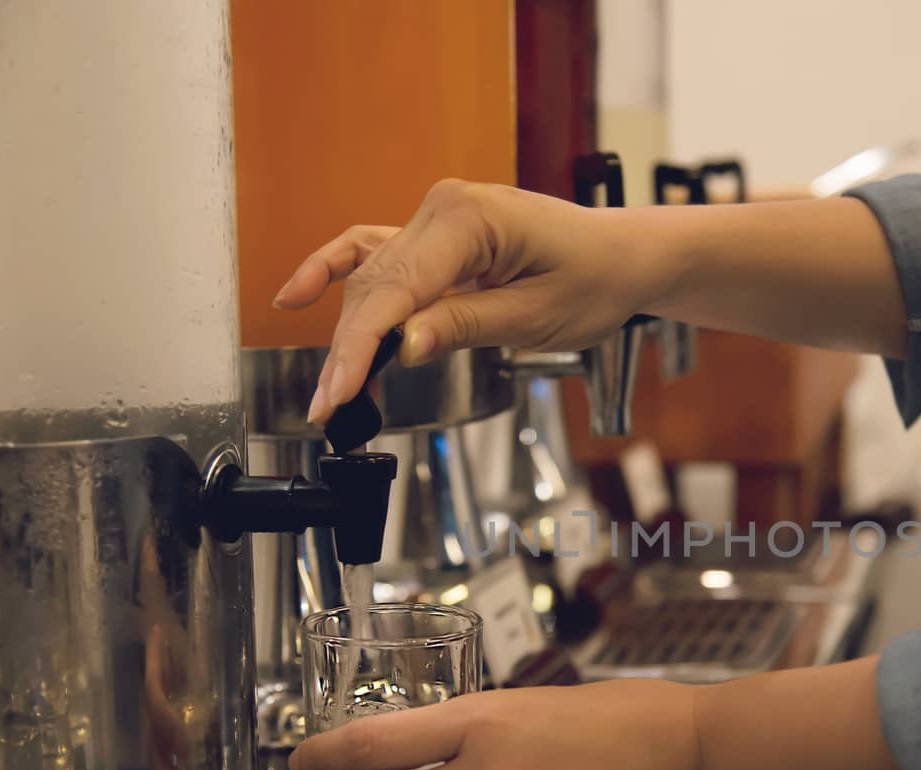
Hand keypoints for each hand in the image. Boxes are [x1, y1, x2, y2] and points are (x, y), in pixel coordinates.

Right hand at [272, 181, 662, 423]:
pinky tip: (297, 293)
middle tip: (328, 410)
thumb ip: (464, 326)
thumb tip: (403, 345)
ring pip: (374, 279)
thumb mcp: (535, 316)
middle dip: (349, 351)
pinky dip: (337, 271)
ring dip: (349, 331)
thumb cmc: (595, 279)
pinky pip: (376, 252)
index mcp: (468, 217)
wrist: (623, 257)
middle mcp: (444, 208)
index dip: (359, 347)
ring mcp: (437, 219)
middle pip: (376, 287)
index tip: (335, 393)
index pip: (395, 290)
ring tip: (331, 389)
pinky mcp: (438, 236)